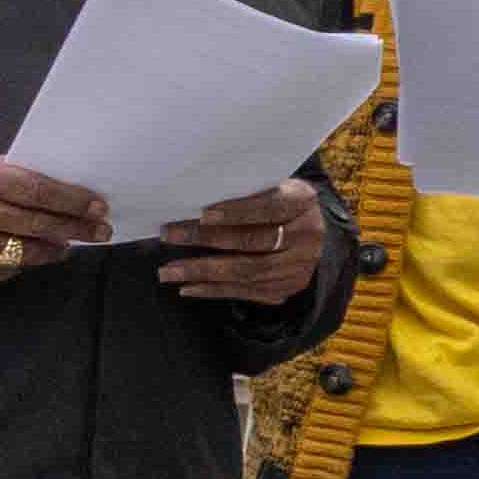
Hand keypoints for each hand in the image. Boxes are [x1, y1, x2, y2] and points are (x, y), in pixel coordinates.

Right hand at [0, 153, 110, 288]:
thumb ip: (9, 174)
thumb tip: (62, 183)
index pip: (37, 189)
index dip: (71, 199)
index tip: (98, 204)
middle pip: (38, 222)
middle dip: (76, 227)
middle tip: (101, 230)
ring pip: (27, 250)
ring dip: (55, 248)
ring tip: (71, 244)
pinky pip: (7, 269)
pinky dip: (25, 262)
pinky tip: (37, 255)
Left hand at [150, 185, 331, 307]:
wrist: (310, 230)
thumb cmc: (277, 200)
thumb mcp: (272, 186)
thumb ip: (245, 192)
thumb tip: (193, 199)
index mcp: (304, 202)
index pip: (270, 208)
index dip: (237, 212)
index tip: (203, 214)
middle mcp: (308, 237)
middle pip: (254, 241)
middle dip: (207, 239)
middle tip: (169, 235)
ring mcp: (299, 266)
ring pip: (247, 271)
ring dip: (203, 272)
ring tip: (168, 271)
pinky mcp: (287, 288)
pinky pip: (247, 292)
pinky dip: (214, 290)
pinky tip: (188, 287)